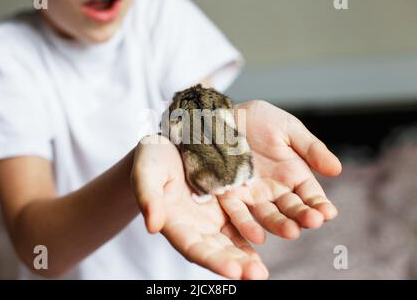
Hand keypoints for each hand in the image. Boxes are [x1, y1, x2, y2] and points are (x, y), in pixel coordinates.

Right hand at [131, 135, 268, 279]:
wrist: (168, 144)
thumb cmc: (151, 159)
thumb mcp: (146, 174)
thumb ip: (148, 198)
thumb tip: (153, 226)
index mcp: (174, 222)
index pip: (193, 248)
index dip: (213, 260)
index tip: (234, 271)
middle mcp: (195, 226)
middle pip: (216, 251)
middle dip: (236, 264)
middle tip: (257, 275)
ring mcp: (212, 217)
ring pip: (232, 241)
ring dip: (248, 255)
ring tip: (264, 268)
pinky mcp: (226, 204)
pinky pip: (243, 221)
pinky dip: (255, 231)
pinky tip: (272, 236)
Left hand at [217, 100, 341, 243]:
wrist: (224, 116)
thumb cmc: (258, 120)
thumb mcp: (289, 129)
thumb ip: (311, 149)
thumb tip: (337, 170)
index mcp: (294, 175)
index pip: (312, 196)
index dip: (320, 205)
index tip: (328, 213)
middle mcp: (276, 190)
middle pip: (293, 209)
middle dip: (303, 217)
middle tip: (313, 221)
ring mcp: (254, 196)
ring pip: (269, 216)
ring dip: (280, 225)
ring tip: (291, 231)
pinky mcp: (230, 197)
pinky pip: (239, 214)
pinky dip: (247, 225)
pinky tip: (258, 236)